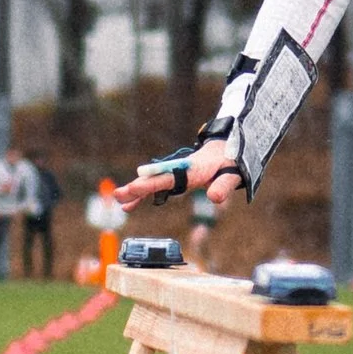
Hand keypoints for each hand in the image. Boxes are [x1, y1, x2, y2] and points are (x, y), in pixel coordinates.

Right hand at [111, 140, 243, 212]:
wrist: (230, 147)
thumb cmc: (232, 160)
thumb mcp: (233, 172)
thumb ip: (224, 185)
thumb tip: (214, 198)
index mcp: (192, 169)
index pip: (169, 177)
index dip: (152, 182)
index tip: (136, 187)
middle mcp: (180, 169)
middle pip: (155, 179)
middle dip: (138, 187)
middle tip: (119, 195)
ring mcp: (176, 173)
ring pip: (153, 183)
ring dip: (136, 192)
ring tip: (120, 202)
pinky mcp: (177, 178)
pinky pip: (157, 187)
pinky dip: (143, 195)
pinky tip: (130, 205)